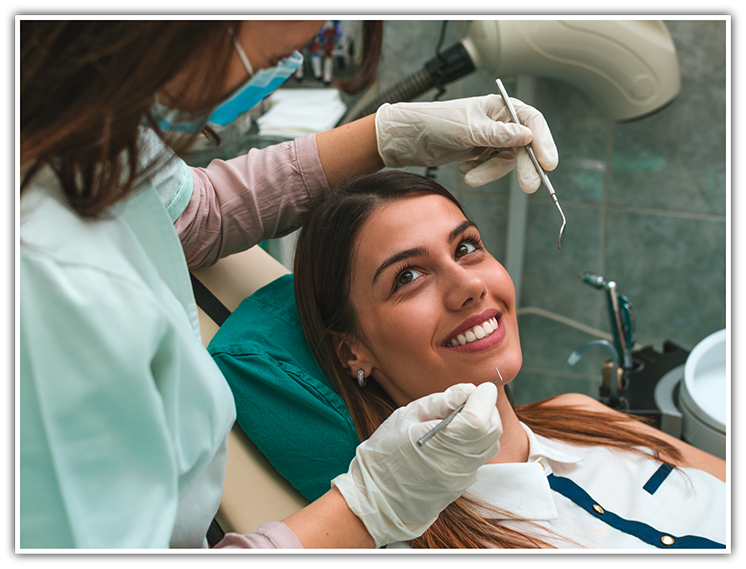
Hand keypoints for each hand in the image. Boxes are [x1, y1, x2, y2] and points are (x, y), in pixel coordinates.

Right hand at [331, 382, 500, 546]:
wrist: (376, 498)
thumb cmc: (384, 454)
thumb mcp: (406, 417)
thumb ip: (440, 402)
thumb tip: (467, 390)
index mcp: (440, 444)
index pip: (479, 418)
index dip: (483, 398)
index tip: (478, 388)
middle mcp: (457, 464)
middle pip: (492, 430)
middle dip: (486, 408)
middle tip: (468, 399)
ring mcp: (462, 478)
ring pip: (490, 444)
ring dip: (483, 425)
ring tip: (460, 417)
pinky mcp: (461, 485)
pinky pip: (479, 457)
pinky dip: (475, 441)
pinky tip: (454, 437)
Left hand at [375, 95, 557, 192]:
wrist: (409, 138)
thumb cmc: (437, 123)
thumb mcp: (469, 130)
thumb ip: (498, 135)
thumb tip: (528, 136)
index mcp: (500, 106)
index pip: (532, 122)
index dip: (543, 142)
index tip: (548, 164)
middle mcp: (500, 121)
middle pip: (524, 145)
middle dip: (525, 166)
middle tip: (529, 187)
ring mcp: (491, 138)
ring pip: (506, 161)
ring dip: (490, 172)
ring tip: (469, 177)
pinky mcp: (481, 153)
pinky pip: (491, 168)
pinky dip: (480, 172)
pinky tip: (464, 168)